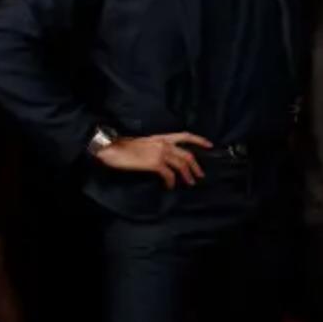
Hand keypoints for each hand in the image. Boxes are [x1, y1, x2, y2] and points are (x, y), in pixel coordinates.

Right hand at [94, 131, 210, 187]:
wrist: (112, 148)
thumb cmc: (124, 146)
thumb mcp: (145, 143)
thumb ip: (157, 147)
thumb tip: (164, 158)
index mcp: (162, 137)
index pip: (186, 136)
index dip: (199, 140)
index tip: (210, 145)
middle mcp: (164, 144)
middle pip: (187, 155)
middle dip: (196, 166)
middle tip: (200, 175)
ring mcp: (160, 153)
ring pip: (182, 165)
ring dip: (187, 175)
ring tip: (190, 183)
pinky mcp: (155, 164)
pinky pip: (169, 175)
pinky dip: (171, 182)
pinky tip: (170, 186)